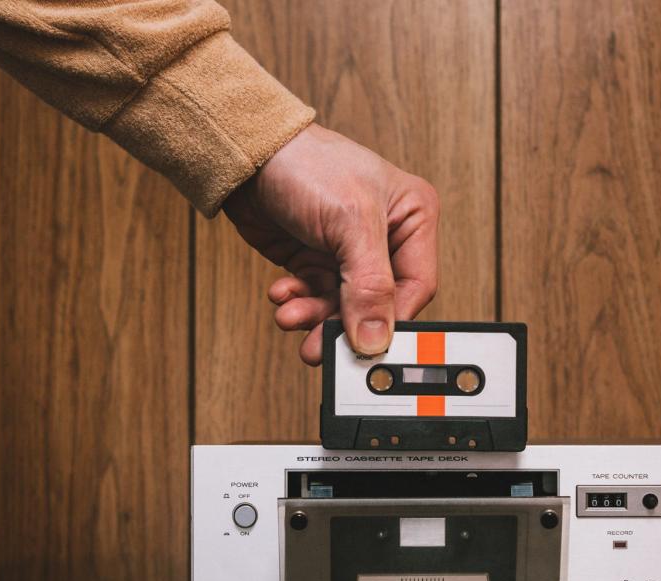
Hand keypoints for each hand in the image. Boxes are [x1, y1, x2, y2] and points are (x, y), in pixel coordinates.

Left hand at [222, 125, 438, 363]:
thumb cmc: (305, 163)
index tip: (367, 347)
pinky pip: (316, 298)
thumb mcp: (350, 222)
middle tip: (320, 346)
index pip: (417, 286)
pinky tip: (283, 294)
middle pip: (378, 304)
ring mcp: (350, 253)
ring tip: (291, 316)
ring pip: (344, 308)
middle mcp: (387, 238)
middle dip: (345, 326)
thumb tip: (375, 339)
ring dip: (315, 317)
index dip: (393, 320)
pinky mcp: (317, 261)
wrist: (244, 152)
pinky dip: (299, 304)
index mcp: (413, 218)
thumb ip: (369, 285)